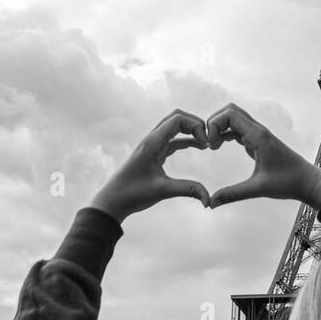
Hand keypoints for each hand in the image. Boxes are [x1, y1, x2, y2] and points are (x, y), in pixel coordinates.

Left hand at [89, 110, 209, 224]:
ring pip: (174, 127)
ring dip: (190, 130)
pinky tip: (198, 147)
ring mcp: (152, 145)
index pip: (177, 119)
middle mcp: (151, 139)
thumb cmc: (132, 194)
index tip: (206, 144)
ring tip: (206, 143)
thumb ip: (187, 190)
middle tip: (208, 139)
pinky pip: (172, 140)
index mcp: (152, 142)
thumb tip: (209, 199)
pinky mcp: (153, 153)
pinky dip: (186, 140)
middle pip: (176, 117)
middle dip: (195, 124)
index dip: (195, 126)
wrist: (111, 202)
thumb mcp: (162, 191)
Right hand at [204, 103, 320, 210]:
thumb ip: (233, 194)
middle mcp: (258, 130)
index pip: (230, 114)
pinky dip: (225, 133)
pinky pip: (238, 129)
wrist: (307, 181)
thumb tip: (210, 203)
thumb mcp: (258, 189)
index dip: (214, 124)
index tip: (209, 145)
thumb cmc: (287, 182)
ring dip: (219, 127)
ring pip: (234, 118)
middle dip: (214, 122)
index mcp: (258, 136)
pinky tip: (218, 147)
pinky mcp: (258, 141)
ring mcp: (258, 134)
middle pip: (230, 111)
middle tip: (207, 143)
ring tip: (211, 146)